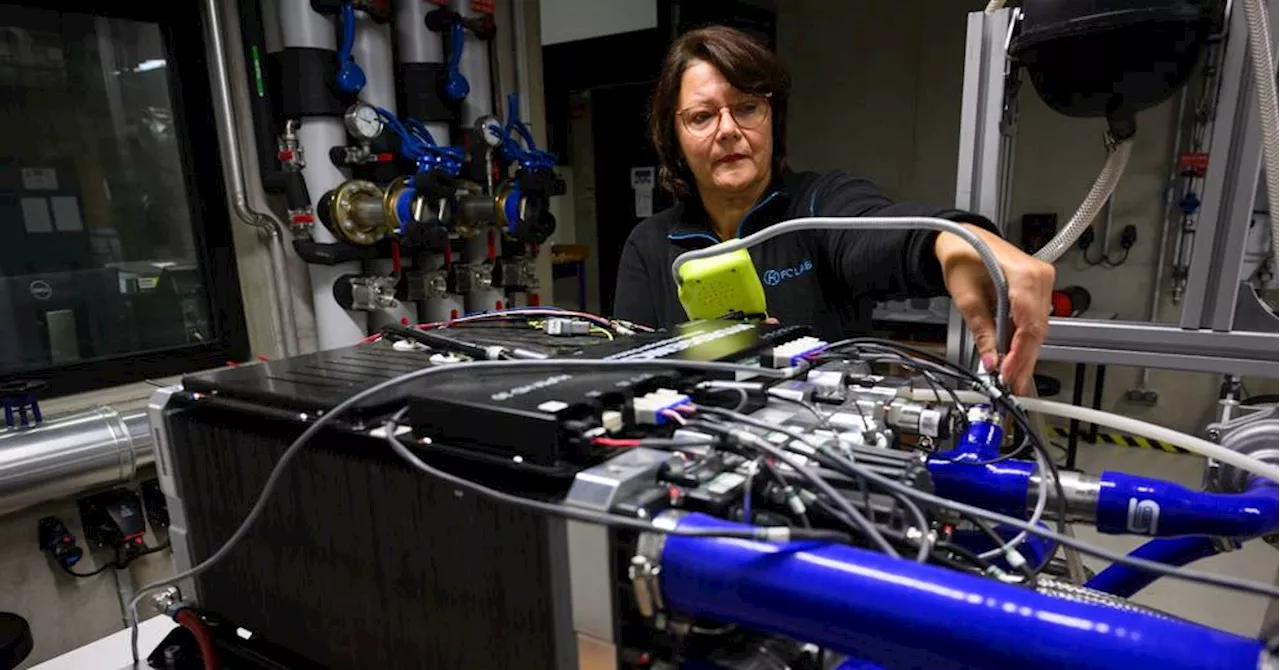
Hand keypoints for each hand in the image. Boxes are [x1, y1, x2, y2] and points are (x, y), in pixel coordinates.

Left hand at [935, 225, 1054, 394]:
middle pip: (1037, 329)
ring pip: (1038, 327)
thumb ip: (982, 331)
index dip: (1019, 355)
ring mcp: (1042, 280)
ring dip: (1025, 352)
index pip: (1029, 326)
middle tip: (1013, 384)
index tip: (1008, 374)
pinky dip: (1024, 337)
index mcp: (1024, 275)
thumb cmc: (962, 257)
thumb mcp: (967, 298)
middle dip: (1023, 359)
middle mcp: (1040, 276)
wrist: (961, 237)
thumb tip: (990, 361)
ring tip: (1013, 375)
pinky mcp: (1038, 285)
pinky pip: (1035, 317)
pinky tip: (1015, 355)